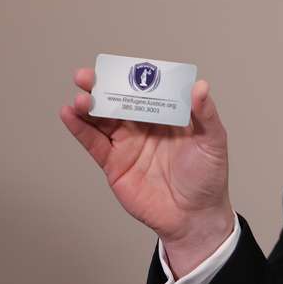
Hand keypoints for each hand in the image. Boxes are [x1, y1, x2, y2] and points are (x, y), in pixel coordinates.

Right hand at [58, 67, 233, 276]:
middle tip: (87, 76)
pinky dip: (80, 128)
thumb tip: (201, 86)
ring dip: (88, 106)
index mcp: (169, 115)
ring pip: (103, 118)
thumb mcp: (214, 142)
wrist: (194, 217)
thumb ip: (206, 115)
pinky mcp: (114, 163)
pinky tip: (69, 114)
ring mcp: (128, 143)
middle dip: (102, 86)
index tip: (120, 66)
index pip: (148, 89)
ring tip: (81, 98)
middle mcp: (146, 125)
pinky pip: (94, 143)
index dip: (133, 77)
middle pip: (120, 100)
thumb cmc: (208, 177)